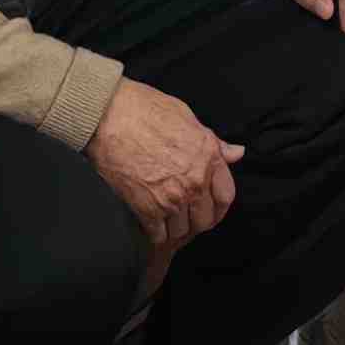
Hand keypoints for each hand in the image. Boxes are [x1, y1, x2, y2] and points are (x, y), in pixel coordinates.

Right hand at [90, 77, 239, 254]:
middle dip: (196, 220)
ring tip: (165, 218)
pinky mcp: (147, 208)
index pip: (226, 196)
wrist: (109, 117)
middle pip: (205, 219)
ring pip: (181, 230)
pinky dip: (155, 232)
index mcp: (208, 157)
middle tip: (185, 216)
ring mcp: (172, 198)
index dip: (219, 206)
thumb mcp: (187, 118)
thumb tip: (236, 152)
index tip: (211, 209)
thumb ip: (213, 142)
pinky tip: (150, 222)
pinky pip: (158, 235)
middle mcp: (194, 181)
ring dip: (174, 227)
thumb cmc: (145, 110)